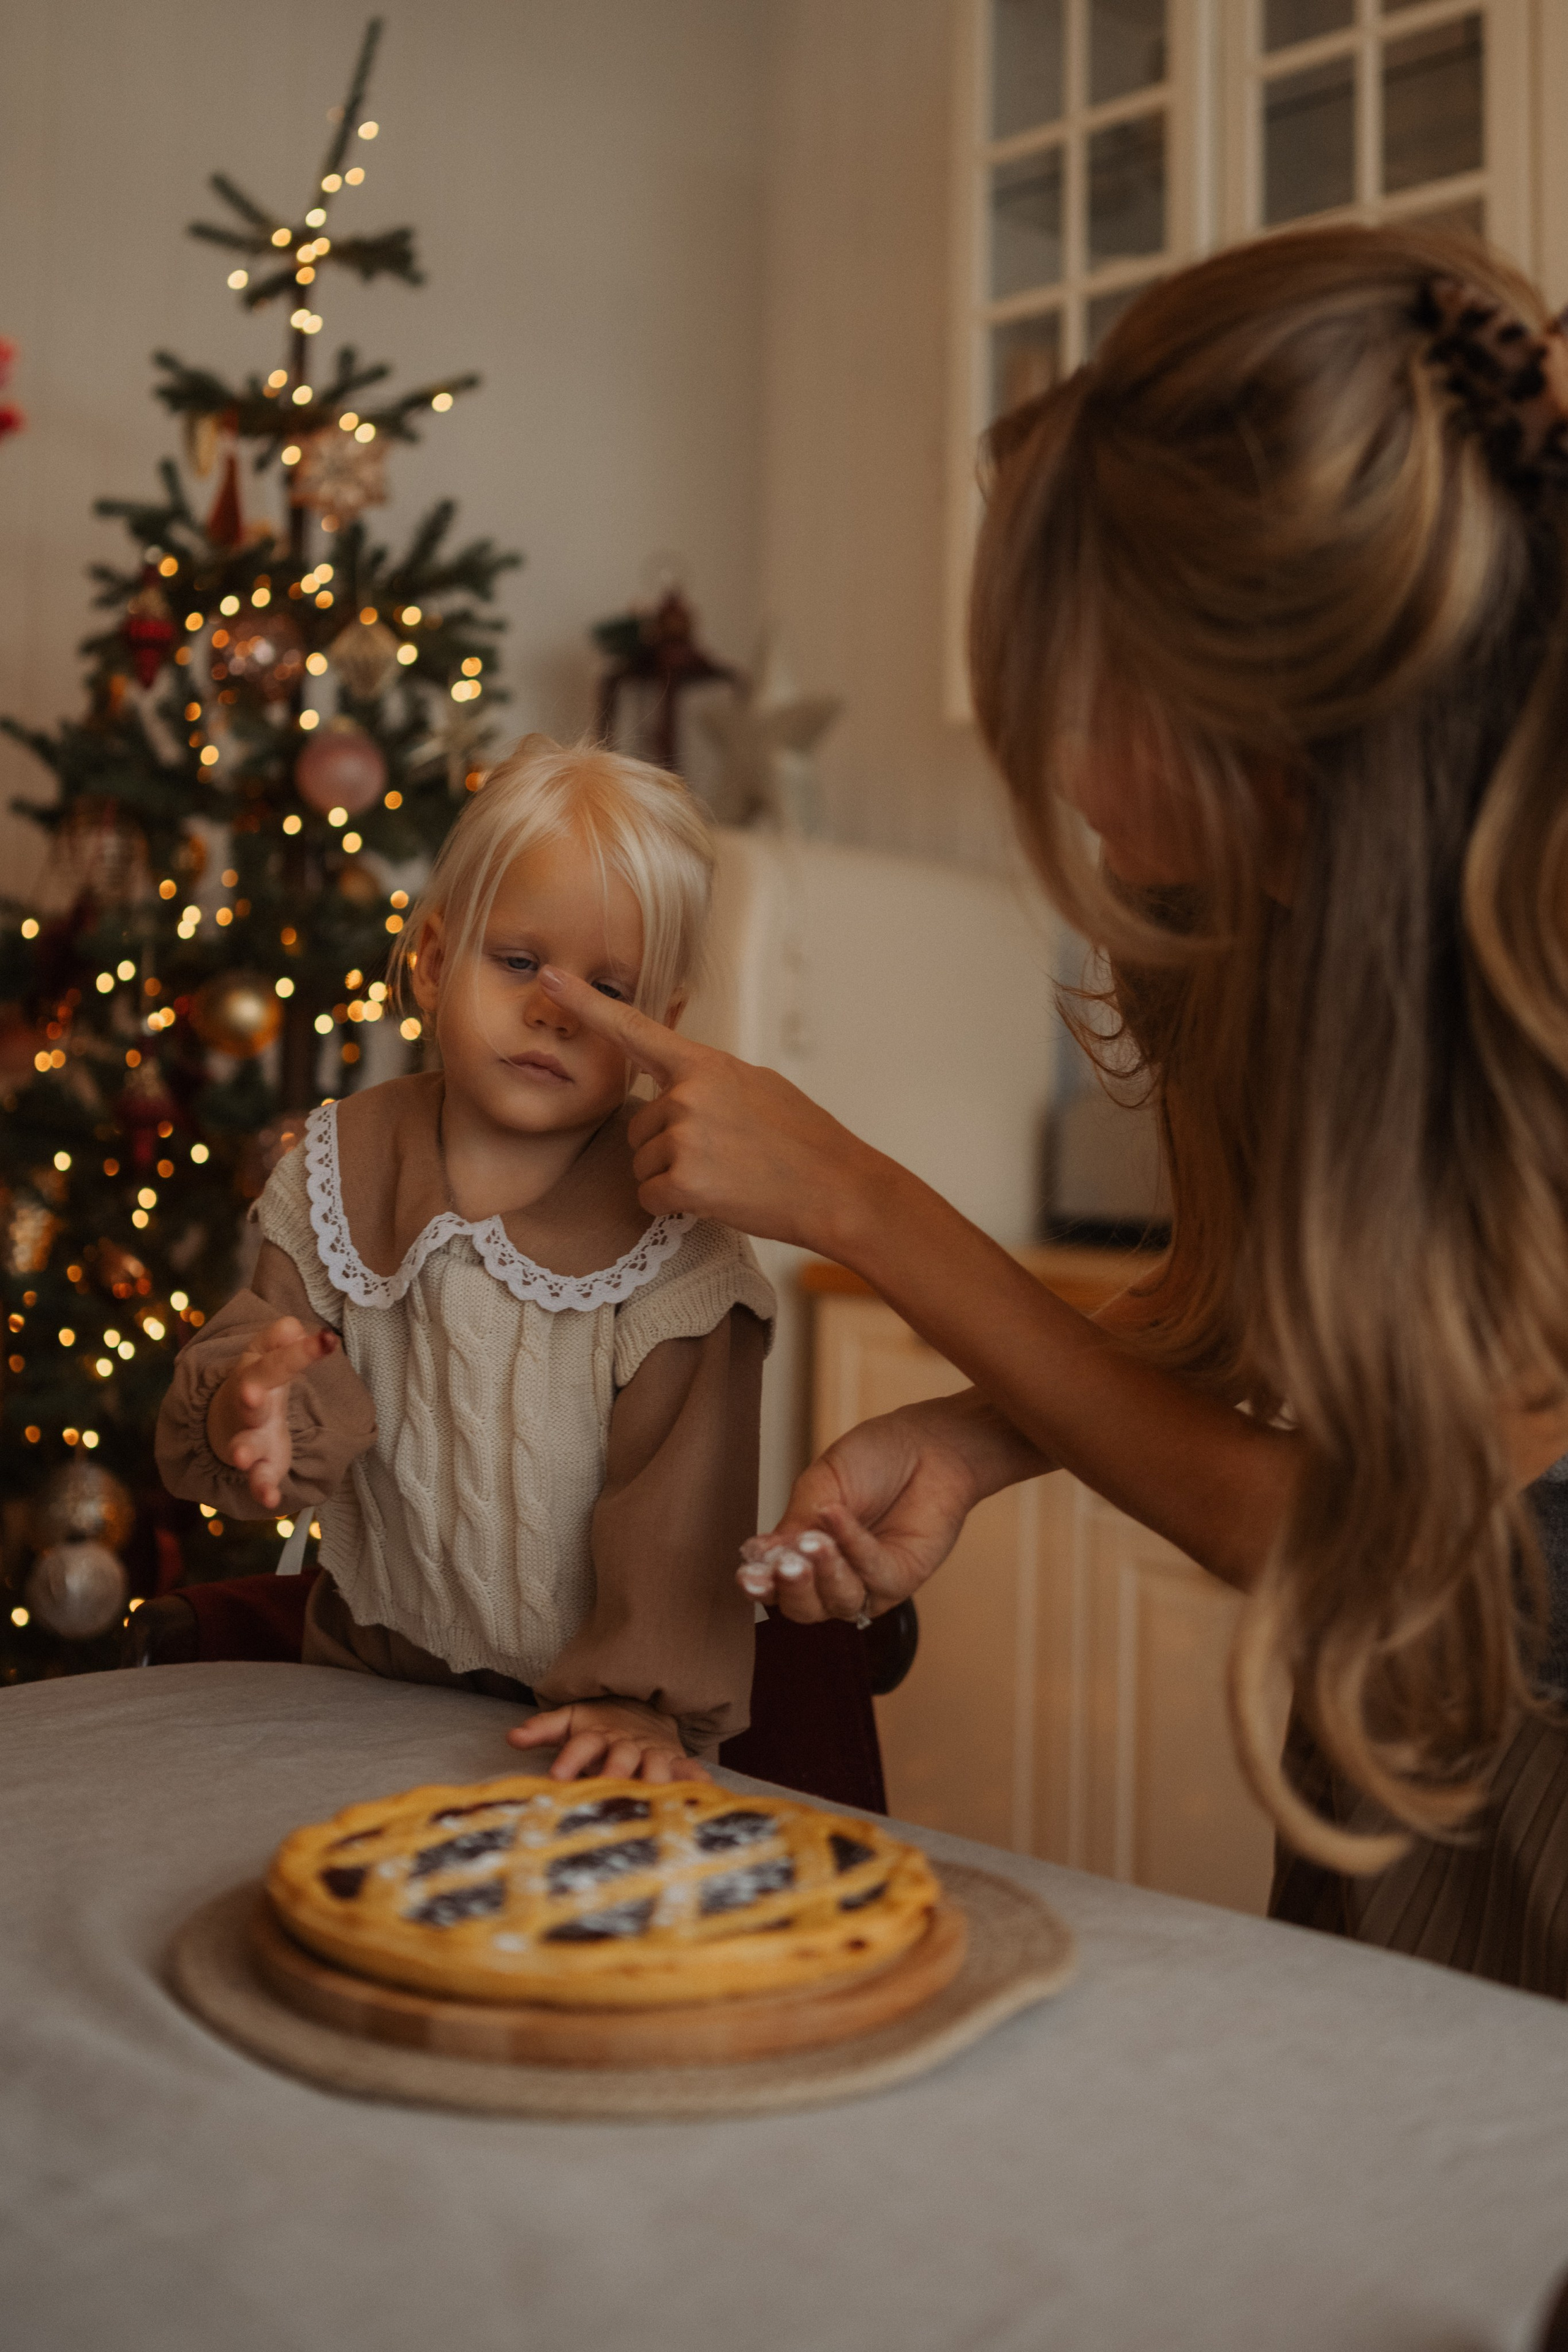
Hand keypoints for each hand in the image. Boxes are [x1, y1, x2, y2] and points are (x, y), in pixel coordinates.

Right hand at [206, 1315, 337, 1512]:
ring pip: (244, 1445)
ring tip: (240, 1458)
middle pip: (248, 1401)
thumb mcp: (267, 1353)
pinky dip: (262, 1488)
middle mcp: (249, 1406)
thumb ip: (279, 1339)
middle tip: (251, 1395)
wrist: (228, 1419)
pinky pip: (258, 1478)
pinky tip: (269, 1500)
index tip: (327, 1339)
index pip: (276, 1361)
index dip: (299, 1351)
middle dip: (249, 1399)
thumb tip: (292, 1326)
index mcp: (255, 1372)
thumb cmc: (259, 1379)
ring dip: (242, 1451)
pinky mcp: (261, 1464)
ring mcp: (251, 1437)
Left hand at [507, 1698, 710, 1783]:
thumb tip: (511, 1737)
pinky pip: (690, 1770)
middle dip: (615, 1773)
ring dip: (656, 1780)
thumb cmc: (599, 1724)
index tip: (556, 1778)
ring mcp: (654, 1753)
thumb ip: (543, 1729)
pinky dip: (697, 1781)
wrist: (643, 1710)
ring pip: (657, 1765)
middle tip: (607, 1791)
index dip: (570, 1759)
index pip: (581, 1744)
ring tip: (655, 1798)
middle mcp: (627, 1745)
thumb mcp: (571, 1720)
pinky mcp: (676, 1761)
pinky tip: (704, 1794)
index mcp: (598, 1735)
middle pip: (622, 1757)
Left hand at [537, 965, 886, 1250]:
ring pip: (644, 1164)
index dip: (586, 1004)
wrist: (838, 1188)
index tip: (549, 979)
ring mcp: (685, 1137)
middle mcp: (687, 1095)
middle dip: (669, 1146)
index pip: (634, 1029)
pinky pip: (651, 1196)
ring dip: (675, 1176)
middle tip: (724, 1155)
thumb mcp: (758, 1086)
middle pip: (640, 1126)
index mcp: (705, 1065)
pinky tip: (718, 1198)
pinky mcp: (684, 1182)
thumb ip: (709, 1081)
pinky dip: (675, 1205)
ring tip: (728, 1175)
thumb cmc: (805, 1140)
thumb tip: (680, 1088)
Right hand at [735, 1402, 996, 1625]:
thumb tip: (758, 1555)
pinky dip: (853, 1546)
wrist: (926, 1443)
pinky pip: (874, 1575)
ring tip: (813, 1541)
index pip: (776, 1586)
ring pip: (838, 1602)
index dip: (760, 1585)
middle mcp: (835, 1578)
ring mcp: (869, 1583)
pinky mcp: (901, 1579)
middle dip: (790, 1589)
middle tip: (782, 1565)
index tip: (747, 1574)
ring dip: (823, 1573)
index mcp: (806, 1556)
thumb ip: (795, 1523)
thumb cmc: (872, 1460)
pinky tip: (837, 1516)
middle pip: (804, 1609)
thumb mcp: (821, 1486)